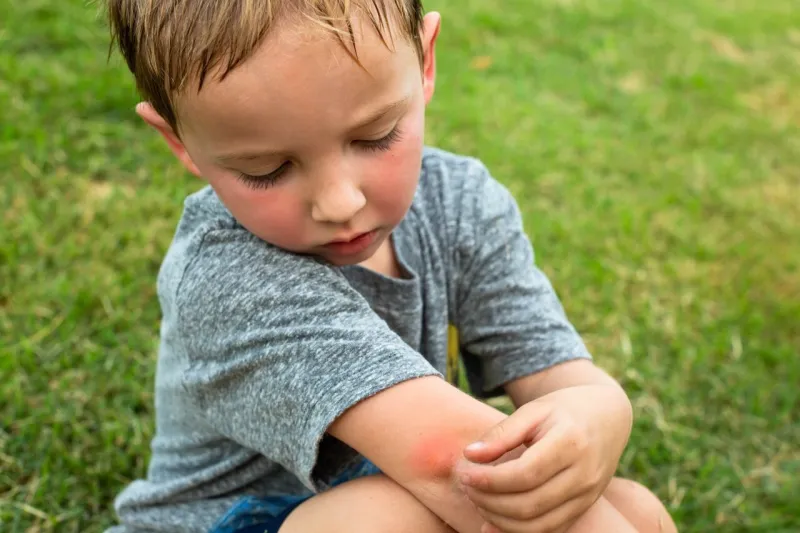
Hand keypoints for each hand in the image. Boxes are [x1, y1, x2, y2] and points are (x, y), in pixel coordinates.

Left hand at [456, 384, 631, 532]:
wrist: (606, 418)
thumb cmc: (563, 410)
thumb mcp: (533, 410)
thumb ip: (502, 432)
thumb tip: (469, 455)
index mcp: (571, 442)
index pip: (525, 473)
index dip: (490, 479)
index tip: (464, 473)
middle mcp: (584, 474)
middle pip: (530, 503)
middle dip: (490, 501)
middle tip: (466, 486)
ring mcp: (587, 495)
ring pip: (539, 525)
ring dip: (500, 520)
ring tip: (477, 500)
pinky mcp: (584, 508)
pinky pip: (550, 530)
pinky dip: (518, 531)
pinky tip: (493, 521)